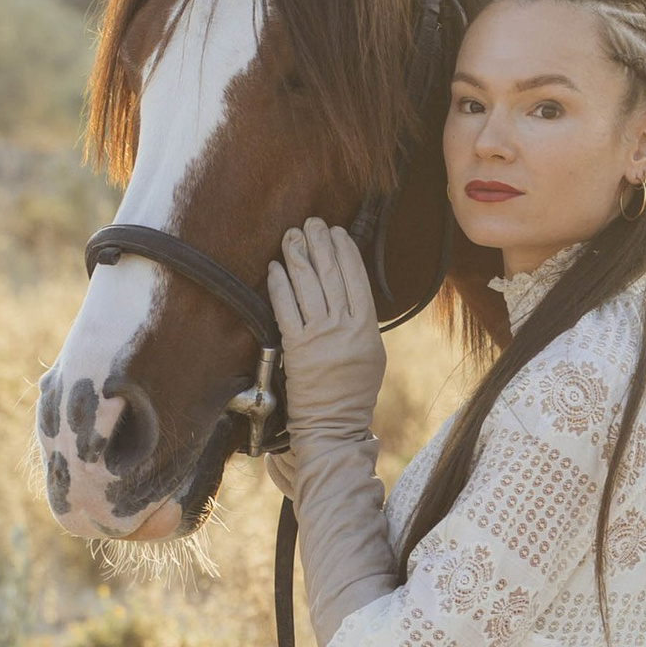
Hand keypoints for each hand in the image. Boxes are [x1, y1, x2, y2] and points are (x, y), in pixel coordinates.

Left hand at [266, 217, 385, 440]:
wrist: (333, 423)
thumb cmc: (352, 389)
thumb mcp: (371, 352)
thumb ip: (360, 320)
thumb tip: (345, 284)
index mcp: (367, 328)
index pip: (356, 279)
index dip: (345, 251)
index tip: (336, 232)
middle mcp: (345, 329)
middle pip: (331, 275)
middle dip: (319, 244)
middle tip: (310, 223)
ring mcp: (320, 337)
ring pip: (308, 287)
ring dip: (297, 256)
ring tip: (291, 236)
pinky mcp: (296, 348)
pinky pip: (286, 308)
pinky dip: (280, 285)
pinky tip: (275, 268)